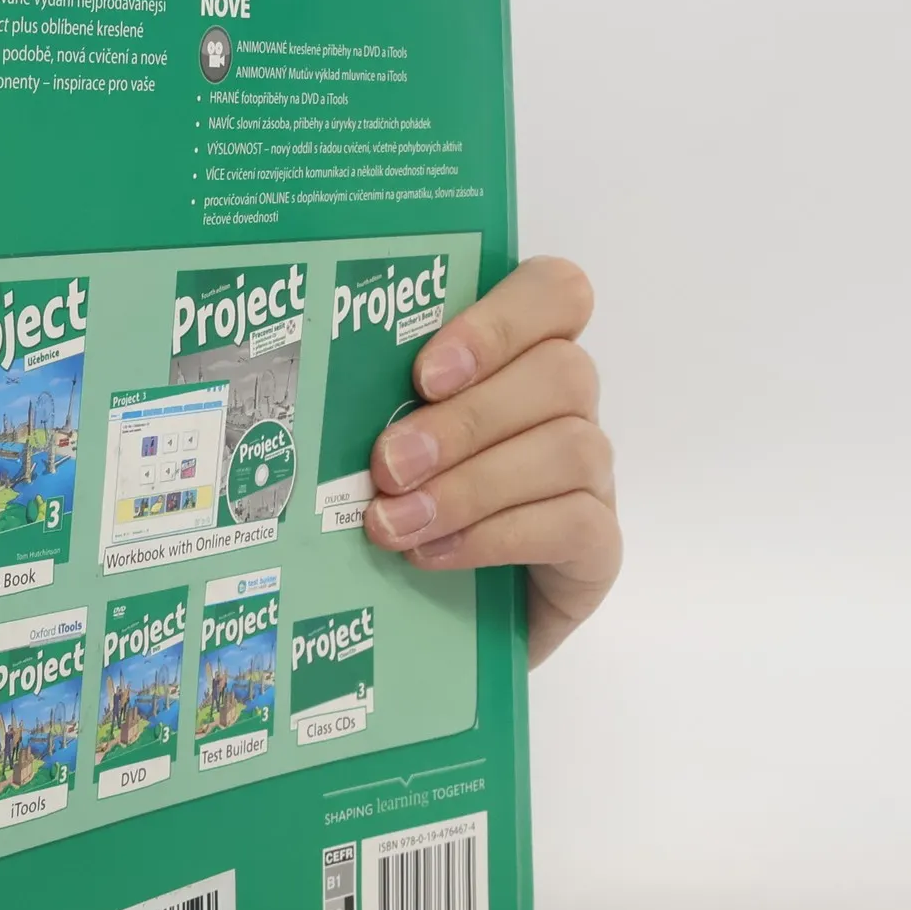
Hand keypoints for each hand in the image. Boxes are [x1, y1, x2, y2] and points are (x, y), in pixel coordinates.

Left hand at [362, 257, 618, 665]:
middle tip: (387, 464)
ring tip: (394, 522)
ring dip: (472, 485)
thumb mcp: (386, 441)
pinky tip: (436, 553)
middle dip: (464, 421)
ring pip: (570, 448)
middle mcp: (568, 406)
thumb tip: (312, 390)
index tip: (425, 374)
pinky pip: (575, 523)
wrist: (436, 616)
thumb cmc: (406, 504)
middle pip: (560, 373)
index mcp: (522, 355)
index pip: (554, 293)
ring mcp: (592, 475)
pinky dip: (497, 536)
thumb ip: (376, 404)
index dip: (498, 322)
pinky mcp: (598, 547)